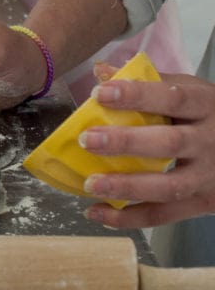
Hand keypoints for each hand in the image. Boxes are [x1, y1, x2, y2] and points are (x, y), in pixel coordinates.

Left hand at [80, 75, 214, 227]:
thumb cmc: (207, 114)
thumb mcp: (188, 89)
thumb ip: (147, 81)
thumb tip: (99, 71)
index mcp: (206, 105)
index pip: (173, 98)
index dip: (137, 95)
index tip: (100, 93)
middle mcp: (211, 141)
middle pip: (170, 143)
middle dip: (127, 142)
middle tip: (88, 140)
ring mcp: (209, 176)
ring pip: (170, 186)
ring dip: (128, 187)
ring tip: (90, 183)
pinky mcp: (204, 203)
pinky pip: (165, 215)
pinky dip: (129, 218)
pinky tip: (97, 213)